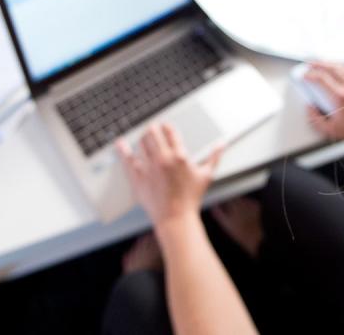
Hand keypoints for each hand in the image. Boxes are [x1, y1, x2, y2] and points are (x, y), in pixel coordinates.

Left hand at [117, 123, 223, 240]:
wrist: (175, 218)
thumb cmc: (190, 199)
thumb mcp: (206, 176)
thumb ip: (215, 157)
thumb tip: (222, 144)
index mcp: (180, 156)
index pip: (170, 132)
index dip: (167, 126)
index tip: (165, 125)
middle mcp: (163, 159)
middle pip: (153, 133)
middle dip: (153, 128)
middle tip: (153, 127)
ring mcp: (149, 168)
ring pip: (141, 143)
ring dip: (142, 137)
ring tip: (143, 137)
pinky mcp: (138, 178)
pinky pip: (128, 159)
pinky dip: (123, 149)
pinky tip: (121, 144)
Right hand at [304, 62, 343, 155]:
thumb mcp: (328, 129)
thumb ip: (314, 119)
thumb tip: (309, 108)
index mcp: (340, 97)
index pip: (322, 78)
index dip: (310, 75)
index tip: (304, 76)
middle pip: (331, 67)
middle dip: (318, 64)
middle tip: (309, 64)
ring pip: (341, 67)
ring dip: (328, 63)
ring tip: (319, 63)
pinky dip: (338, 67)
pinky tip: (333, 69)